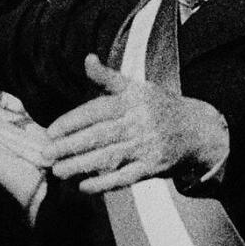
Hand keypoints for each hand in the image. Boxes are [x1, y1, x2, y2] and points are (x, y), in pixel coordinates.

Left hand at [46, 54, 228, 193]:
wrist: (198, 130)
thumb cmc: (160, 107)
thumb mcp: (137, 87)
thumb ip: (108, 77)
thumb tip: (87, 59)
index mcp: (133, 99)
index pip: (97, 110)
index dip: (72, 120)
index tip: (51, 131)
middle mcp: (140, 121)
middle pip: (99, 135)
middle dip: (70, 146)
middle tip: (46, 154)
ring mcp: (147, 145)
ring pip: (109, 157)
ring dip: (81, 165)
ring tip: (59, 171)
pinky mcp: (153, 167)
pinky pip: (125, 177)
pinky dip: (104, 183)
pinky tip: (84, 186)